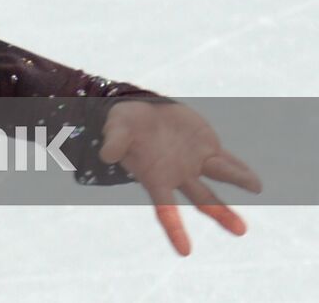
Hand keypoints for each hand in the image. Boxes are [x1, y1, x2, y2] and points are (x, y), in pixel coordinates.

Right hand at [99, 99, 261, 255]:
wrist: (142, 110)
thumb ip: (115, 141)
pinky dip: (239, 169)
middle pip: (203, 200)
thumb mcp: (116, 129)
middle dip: (221, 214)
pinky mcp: (207, 148)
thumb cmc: (124, 124)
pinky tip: (252, 181)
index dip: (175, 230)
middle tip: (241, 230)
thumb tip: (107, 154)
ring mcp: (195, 163)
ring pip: (220, 177)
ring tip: (255, 187)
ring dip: (238, 181)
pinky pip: (226, 160)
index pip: (165, 210)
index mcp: (155, 178)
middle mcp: (178, 176)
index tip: (185, 252)